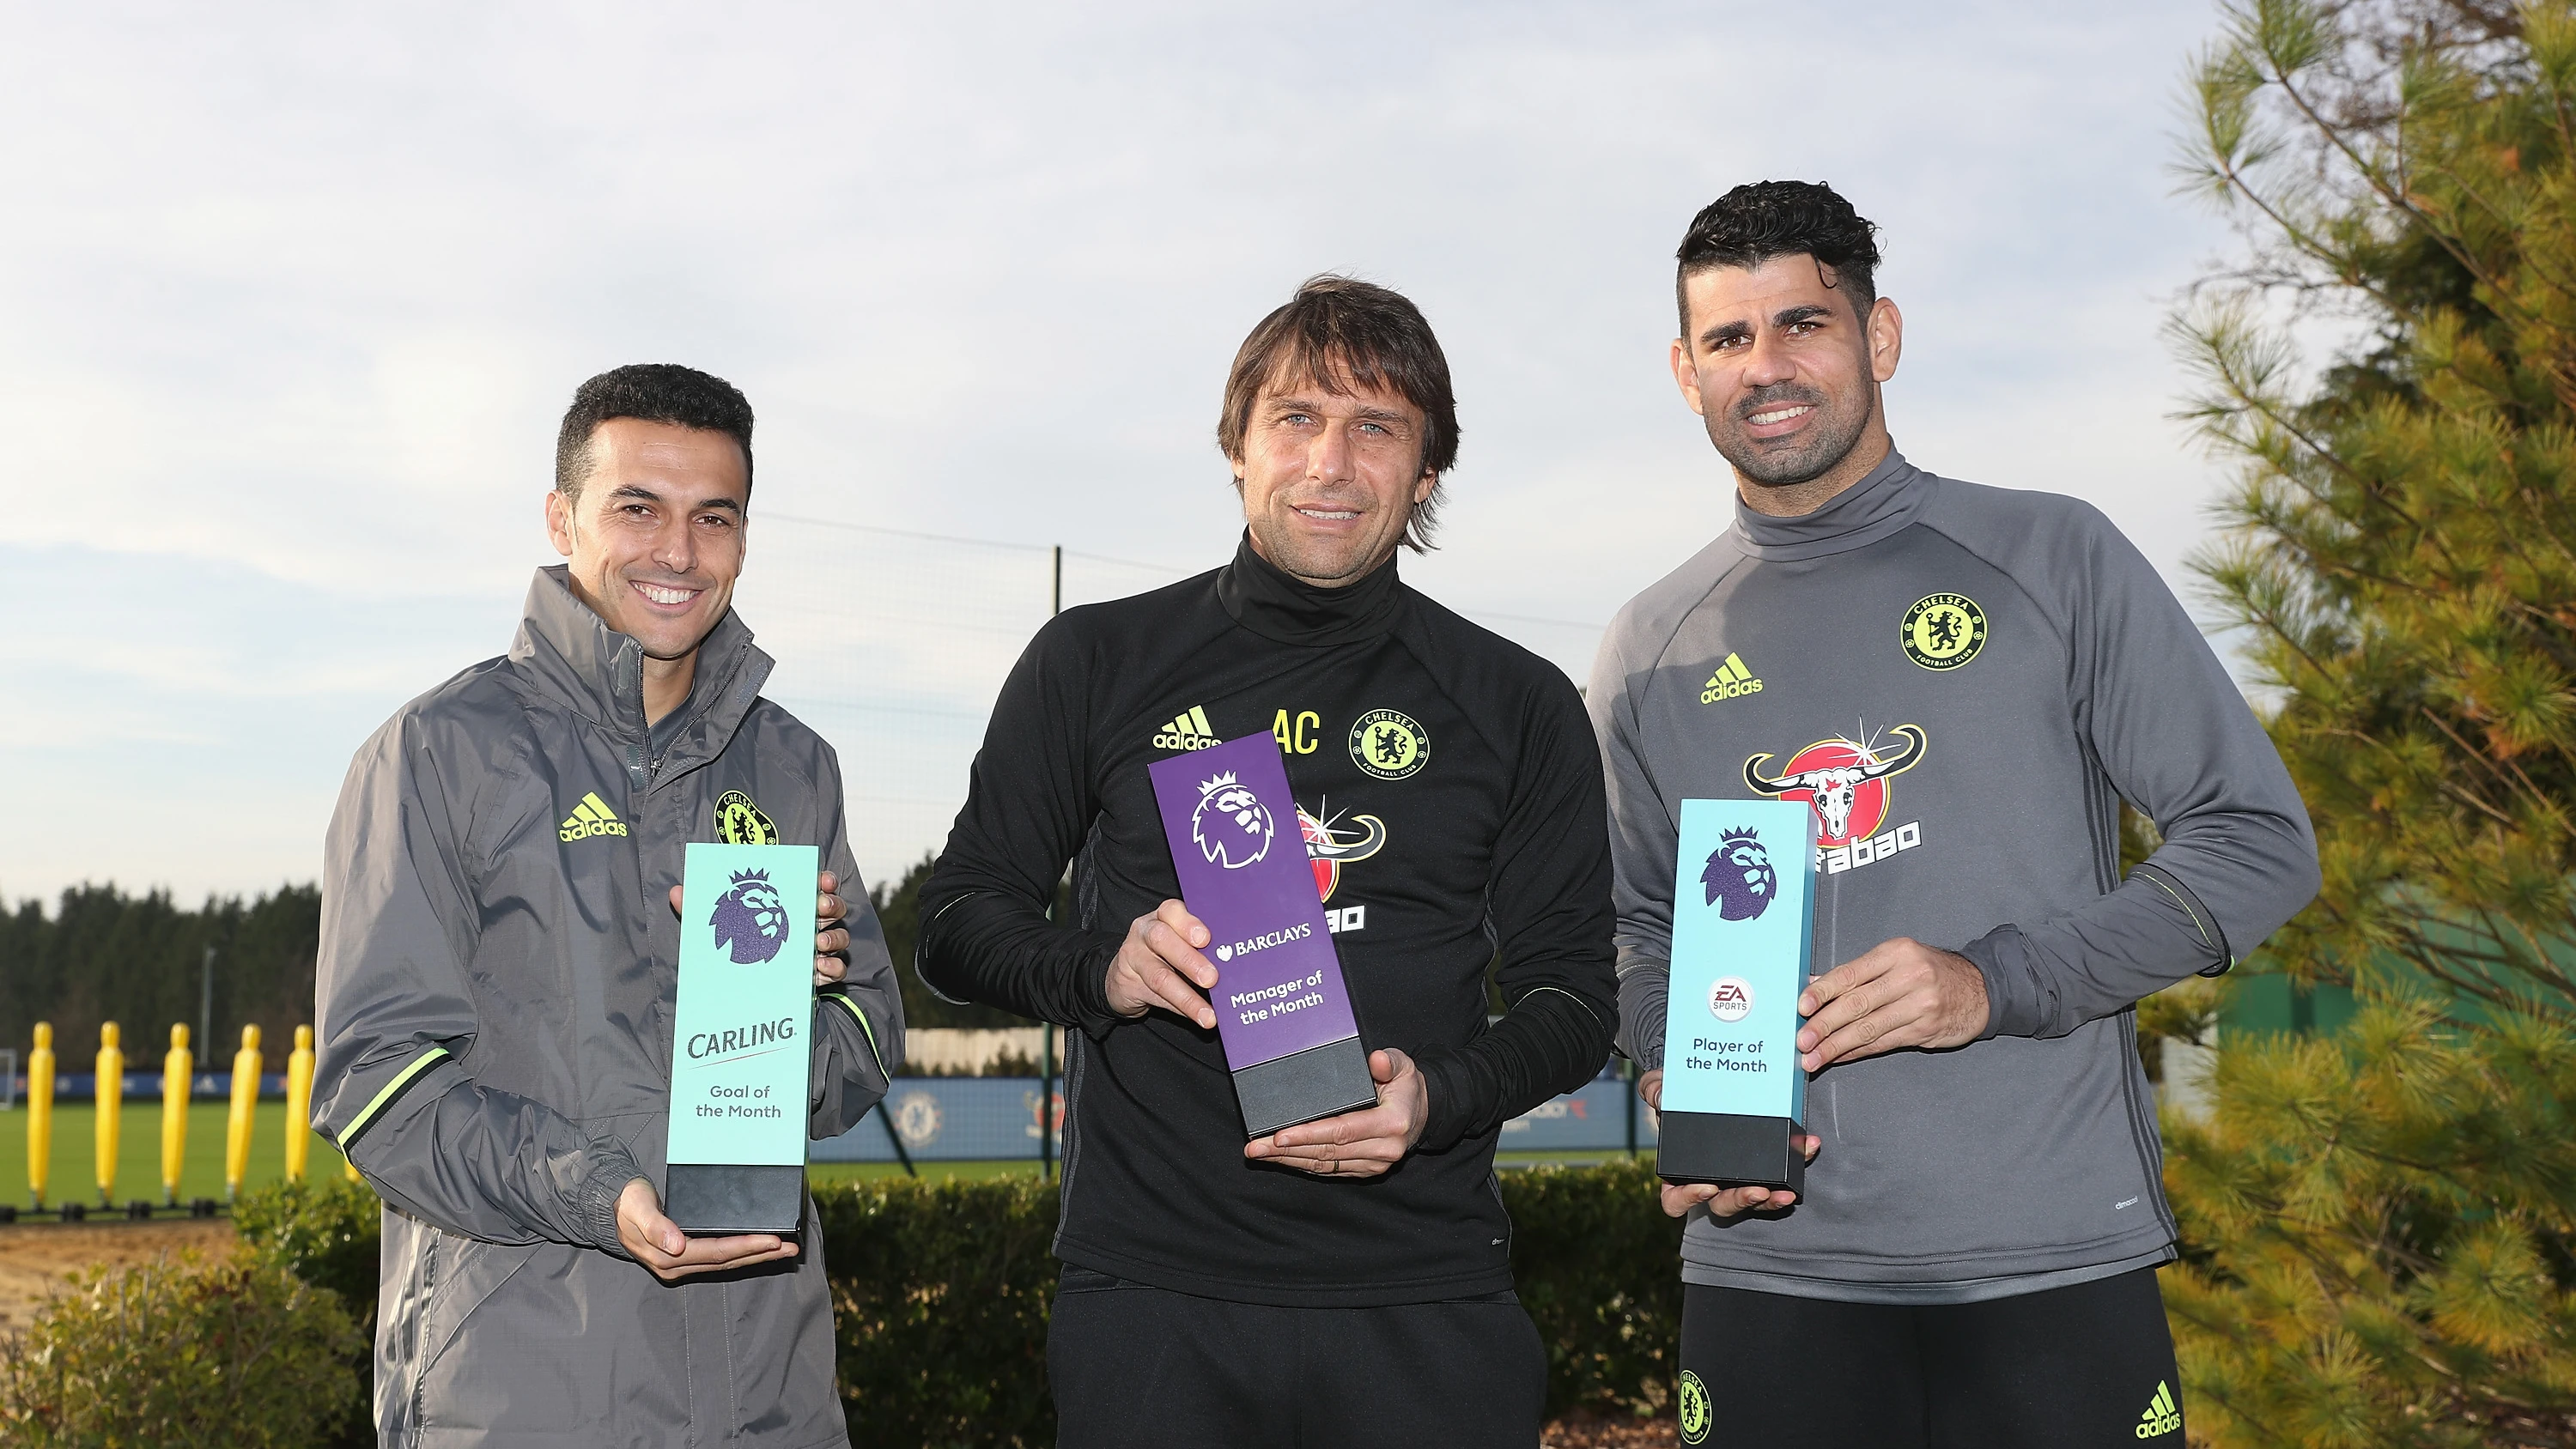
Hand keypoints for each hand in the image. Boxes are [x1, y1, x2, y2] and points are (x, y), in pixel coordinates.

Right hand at [615, 1178, 797, 1280]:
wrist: (612, 1206)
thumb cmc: (627, 1203)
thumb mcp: (637, 1208)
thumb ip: (656, 1227)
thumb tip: (677, 1246)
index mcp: (666, 1256)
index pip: (716, 1253)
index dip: (746, 1247)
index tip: (773, 1240)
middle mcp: (676, 1265)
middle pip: (727, 1262)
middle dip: (761, 1254)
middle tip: (792, 1248)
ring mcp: (681, 1264)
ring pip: (726, 1263)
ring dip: (757, 1257)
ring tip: (785, 1250)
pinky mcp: (685, 1257)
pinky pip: (720, 1258)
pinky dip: (743, 1254)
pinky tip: (759, 1249)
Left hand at [667, 870, 849, 986]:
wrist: (737, 992)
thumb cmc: (731, 948)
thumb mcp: (712, 928)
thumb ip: (697, 910)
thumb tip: (676, 891)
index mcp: (787, 905)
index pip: (814, 886)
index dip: (823, 880)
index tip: (821, 880)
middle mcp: (807, 924)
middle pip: (833, 908)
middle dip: (831, 904)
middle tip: (819, 908)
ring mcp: (815, 950)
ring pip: (840, 938)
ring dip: (833, 938)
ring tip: (818, 943)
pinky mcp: (818, 975)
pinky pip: (837, 969)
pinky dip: (833, 968)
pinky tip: (819, 969)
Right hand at [1104, 900, 1218, 1029]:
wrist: (1124, 975)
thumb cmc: (1164, 952)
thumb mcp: (1179, 939)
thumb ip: (1200, 945)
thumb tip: (1234, 963)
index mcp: (1163, 916)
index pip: (1171, 911)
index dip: (1189, 923)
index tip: (1206, 939)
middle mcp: (1145, 932)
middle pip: (1162, 940)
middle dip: (1189, 960)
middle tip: (1211, 978)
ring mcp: (1134, 958)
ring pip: (1159, 976)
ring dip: (1187, 997)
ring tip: (1206, 1013)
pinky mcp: (1128, 984)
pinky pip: (1156, 997)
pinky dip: (1179, 1008)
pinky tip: (1196, 1016)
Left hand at [1244, 1048, 1427, 1177]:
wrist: (1422, 1114)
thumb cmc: (1406, 1087)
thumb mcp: (1404, 1065)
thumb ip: (1389, 1061)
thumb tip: (1376, 1059)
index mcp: (1391, 1124)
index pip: (1342, 1130)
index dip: (1309, 1134)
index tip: (1279, 1134)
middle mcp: (1383, 1149)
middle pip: (1326, 1151)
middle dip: (1287, 1150)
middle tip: (1255, 1146)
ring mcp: (1374, 1164)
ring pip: (1324, 1163)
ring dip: (1288, 1160)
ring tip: (1259, 1153)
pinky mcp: (1365, 1170)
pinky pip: (1329, 1169)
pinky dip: (1302, 1163)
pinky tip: (1281, 1158)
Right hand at [1639, 1068, 1820, 1218]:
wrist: (1705, 1081)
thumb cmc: (1676, 1092)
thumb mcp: (1660, 1087)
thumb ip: (1654, 1090)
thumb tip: (1660, 1097)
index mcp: (1679, 1171)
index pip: (1676, 1200)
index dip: (1690, 1199)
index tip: (1707, 1187)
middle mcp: (1710, 1181)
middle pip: (1722, 1206)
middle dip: (1741, 1201)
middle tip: (1757, 1191)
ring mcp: (1739, 1176)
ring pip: (1755, 1201)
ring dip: (1772, 1201)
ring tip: (1786, 1191)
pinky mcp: (1766, 1163)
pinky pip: (1782, 1174)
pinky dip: (1797, 1163)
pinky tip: (1809, 1147)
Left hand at [1796, 937, 1988, 1071]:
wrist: (1981, 988)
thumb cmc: (1931, 971)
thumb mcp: (1897, 958)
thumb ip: (1857, 972)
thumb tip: (1814, 984)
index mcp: (1896, 953)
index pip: (1850, 974)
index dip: (1823, 992)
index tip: (1801, 1007)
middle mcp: (1908, 977)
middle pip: (1857, 1004)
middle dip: (1824, 1025)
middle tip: (1801, 1040)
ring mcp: (1919, 1006)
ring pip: (1868, 1028)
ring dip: (1836, 1046)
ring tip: (1813, 1058)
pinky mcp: (1925, 1030)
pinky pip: (1883, 1043)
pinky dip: (1857, 1051)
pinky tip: (1839, 1057)